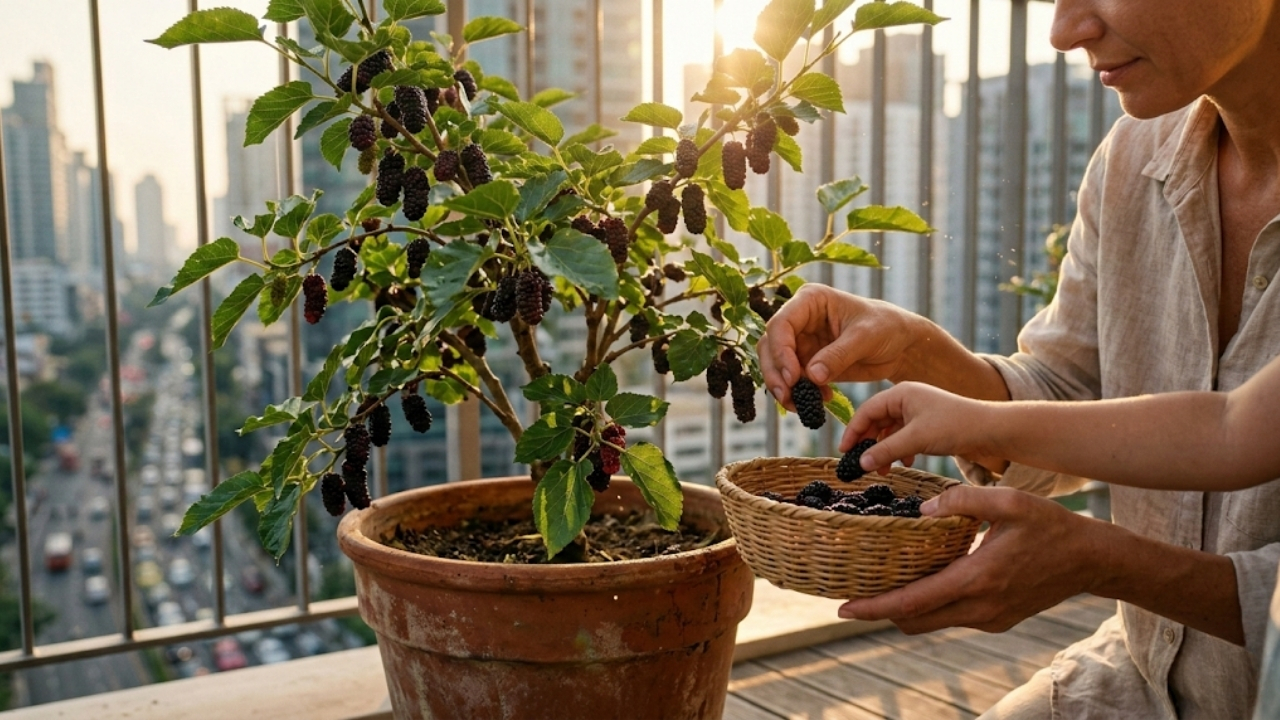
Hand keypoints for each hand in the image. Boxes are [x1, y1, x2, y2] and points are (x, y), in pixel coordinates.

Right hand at [757, 285, 924, 409]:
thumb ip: (838, 355)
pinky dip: (798, 394)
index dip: (781, 351)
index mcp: (811, 300)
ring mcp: (801, 341)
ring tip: (801, 404)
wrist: (900, 345)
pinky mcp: (806, 362)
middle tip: (788, 396)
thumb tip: (811, 375)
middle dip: (776, 373)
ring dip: (783, 387)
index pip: (781, 323)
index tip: (793, 376)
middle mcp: (800, 319)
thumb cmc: (887, 327)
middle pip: (770, 345)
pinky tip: (818, 401)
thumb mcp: (865, 338)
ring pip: (775, 365)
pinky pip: (791, 380)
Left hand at [836, 486, 1106, 633]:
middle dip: (881, 610)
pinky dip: (929, 606)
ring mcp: (989, 618)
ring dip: (905, 609)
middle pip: (914, 621)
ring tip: (881, 585)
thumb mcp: (1009, 501)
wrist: (1091, 560)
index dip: (874, 606)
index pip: (913, 602)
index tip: (842, 606)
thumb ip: (963, 500)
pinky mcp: (997, 619)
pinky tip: (921, 580)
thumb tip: (923, 508)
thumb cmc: (1051, 525)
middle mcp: (980, 607)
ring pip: (931, 622)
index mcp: (977, 579)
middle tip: (852, 593)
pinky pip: (951, 617)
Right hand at [839, 382, 993, 466]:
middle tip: (861, 464)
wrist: (990, 430)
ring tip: (884, 470)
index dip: (853, 431)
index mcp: (900, 393)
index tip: (844, 452)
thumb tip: (860, 464)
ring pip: (890, 432)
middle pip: (876, 421)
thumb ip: (885, 451)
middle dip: (869, 443)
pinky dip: (900, 450)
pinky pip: (904, 437)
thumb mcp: (915, 439)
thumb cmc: (954, 426)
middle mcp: (907, 399)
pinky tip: (907, 463)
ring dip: (885, 450)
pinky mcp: (927, 425)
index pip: (866, 410)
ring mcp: (917, 412)